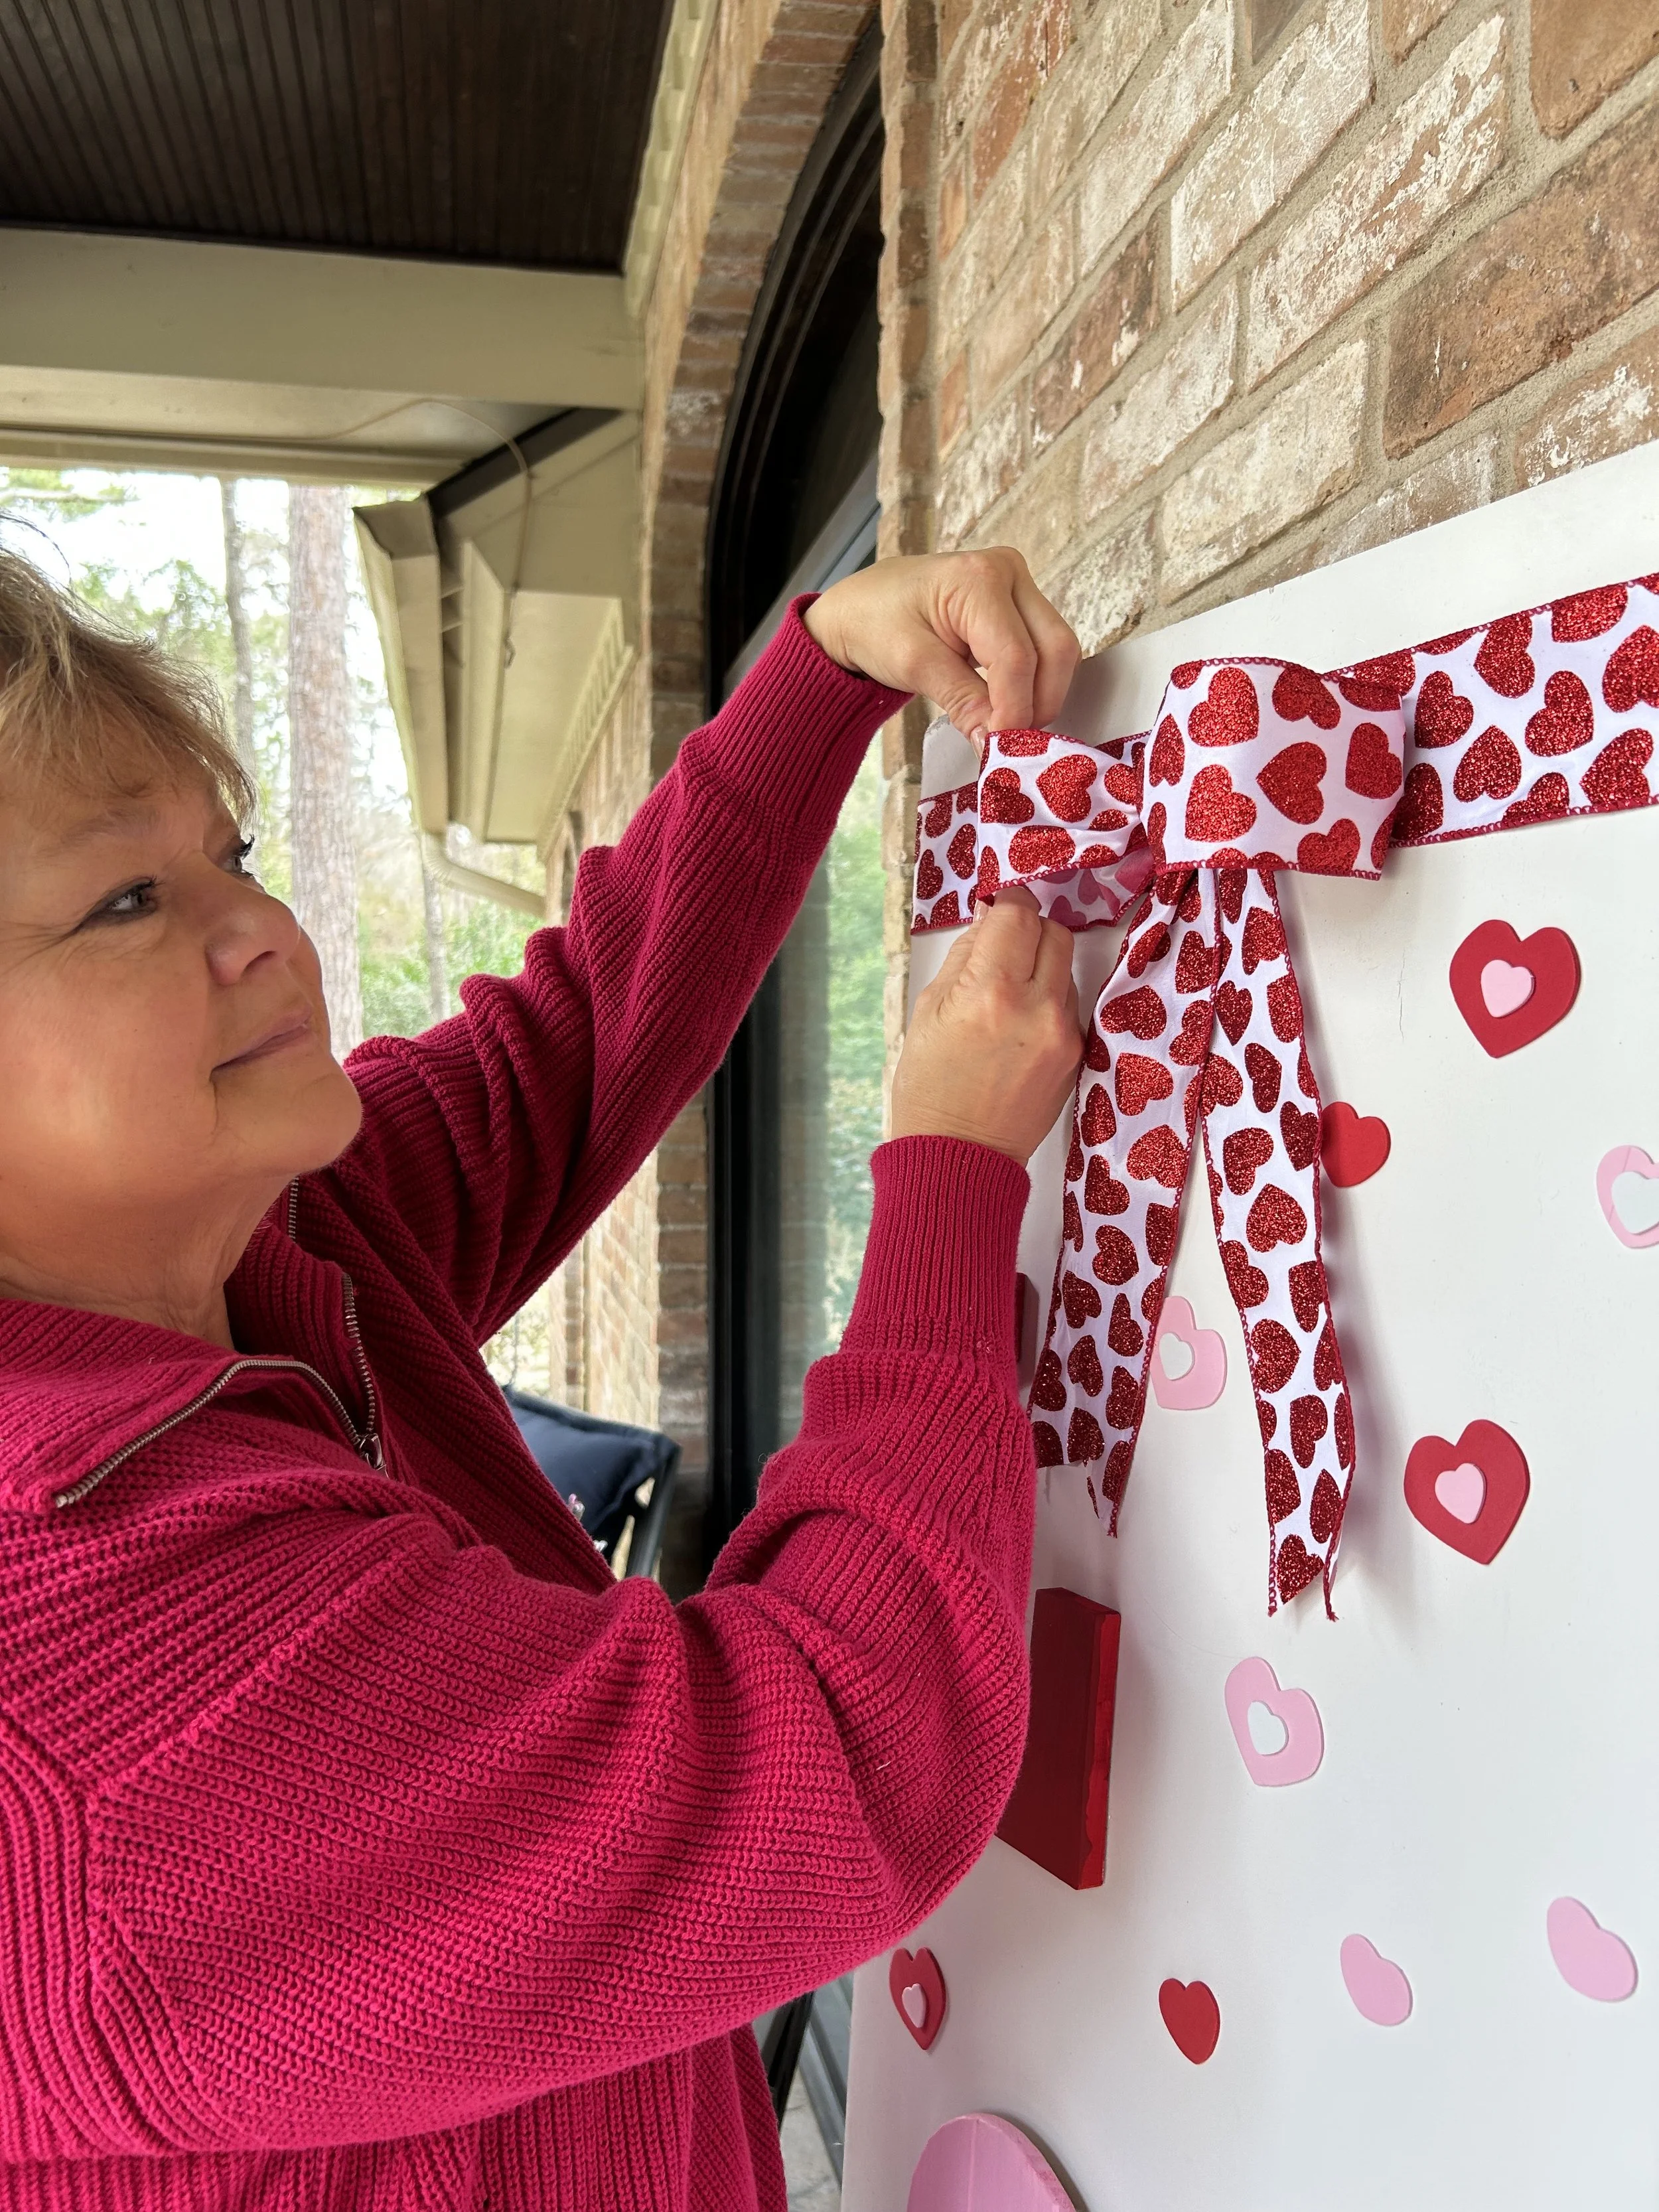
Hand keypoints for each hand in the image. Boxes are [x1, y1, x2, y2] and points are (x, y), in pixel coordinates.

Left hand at [803, 549, 1079, 747]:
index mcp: (978, 578)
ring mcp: (1019, 587)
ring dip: (1040, 696)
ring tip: (1005, 727)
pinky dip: (1034, 685)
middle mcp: (1009, 572)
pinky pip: (1045, 651)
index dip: (1015, 709)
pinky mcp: (1020, 607)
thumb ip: (961, 700)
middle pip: (1055, 649)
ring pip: (1058, 652)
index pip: (1016, 656)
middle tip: (1010, 743)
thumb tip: (995, 742)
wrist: (861, 607)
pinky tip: (1007, 708)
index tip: (1000, 749)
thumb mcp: (911, 664)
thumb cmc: (875, 622)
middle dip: (1039, 703)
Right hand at [890, 888, 1081, 1163]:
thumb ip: (965, 956)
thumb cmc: (929, 1087)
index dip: (1007, 901)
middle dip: (1028, 928)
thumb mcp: (928, 1010)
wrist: (960, 1156)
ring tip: (1007, 997)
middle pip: (1054, 932)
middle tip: (1003, 947)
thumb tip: (990, 917)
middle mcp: (1037, 1008)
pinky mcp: (1077, 1053)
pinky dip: (1049, 999)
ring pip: (1066, 967)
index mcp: (990, 993)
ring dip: (1041, 965)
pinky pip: (1070, 1004)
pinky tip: (1021, 1025)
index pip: (1018, 914)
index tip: (997, 906)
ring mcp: (1064, 1033)